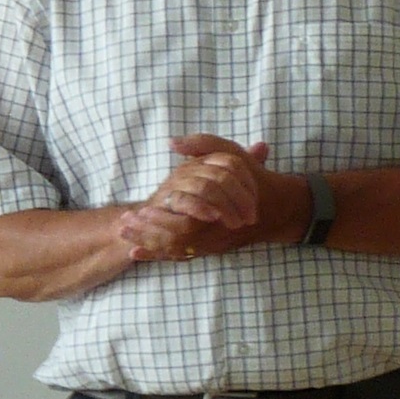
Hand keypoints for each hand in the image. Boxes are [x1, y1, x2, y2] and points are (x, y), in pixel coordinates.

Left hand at [117, 136, 270, 262]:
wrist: (275, 208)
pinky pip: (178, 256)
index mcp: (218, 211)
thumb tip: (174, 143)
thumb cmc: (251, 178)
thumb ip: (204, 146)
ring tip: (124, 235)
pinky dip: (155, 255)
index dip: (159, 220)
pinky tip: (134, 253)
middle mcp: (213, 232)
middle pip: (174, 241)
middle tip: (124, 224)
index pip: (184, 224)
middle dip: (147, 233)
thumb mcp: (231, 155)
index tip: (140, 210)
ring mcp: (210, 243)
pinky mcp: (207, 249)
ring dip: (147, 243)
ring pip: (174, 251)